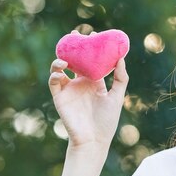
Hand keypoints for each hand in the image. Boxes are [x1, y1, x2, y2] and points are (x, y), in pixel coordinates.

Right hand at [48, 30, 128, 150]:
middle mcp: (80, 83)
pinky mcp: (59, 97)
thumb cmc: (107, 121)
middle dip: (73, 47)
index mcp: (94, 82)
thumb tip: (121, 57)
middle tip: (75, 35)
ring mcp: (69, 89)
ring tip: (65, 59)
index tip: (93, 34)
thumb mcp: (117, 96)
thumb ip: (120, 78)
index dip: (90, 47)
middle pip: (74, 60)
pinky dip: (55, 74)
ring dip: (60, 60)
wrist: (94, 140)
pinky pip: (54, 82)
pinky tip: (60, 71)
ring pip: (60, 69)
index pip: (90, 60)